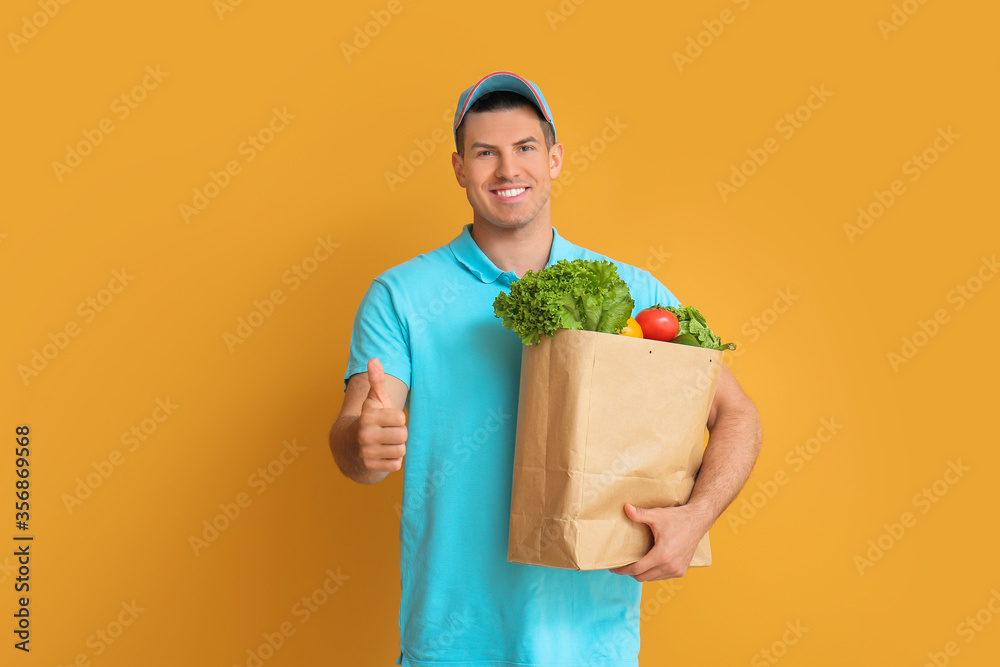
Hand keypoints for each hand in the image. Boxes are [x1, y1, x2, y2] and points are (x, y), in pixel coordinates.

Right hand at [356, 358, 407, 472]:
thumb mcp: (374, 400)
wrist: (350, 447)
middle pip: (403, 435)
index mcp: (368, 417)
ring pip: (401, 450)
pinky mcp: (370, 467)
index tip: (387, 420)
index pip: (401, 418)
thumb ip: (376, 380)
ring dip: (396, 447)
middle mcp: (365, 435)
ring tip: (385, 443)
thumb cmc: (370, 419)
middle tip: (387, 433)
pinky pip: (396, 464)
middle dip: (398, 434)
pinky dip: (392, 461)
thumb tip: (373, 359)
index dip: (397, 419)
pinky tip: (382, 455)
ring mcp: (367, 452)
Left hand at [609, 503, 706, 581]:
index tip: (614, 568)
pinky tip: (649, 564)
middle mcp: (670, 566)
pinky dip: (654, 573)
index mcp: (662, 555)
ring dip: (643, 573)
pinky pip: (662, 577)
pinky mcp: (681, 571)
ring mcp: (677, 570)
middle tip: (622, 566)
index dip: (623, 570)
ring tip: (635, 564)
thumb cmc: (677, 518)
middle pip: (643, 577)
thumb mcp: (657, 515)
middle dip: (630, 573)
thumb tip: (625, 508)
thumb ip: (640, 514)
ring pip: (652, 578)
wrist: (697, 521)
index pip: (637, 569)